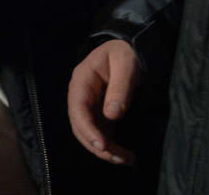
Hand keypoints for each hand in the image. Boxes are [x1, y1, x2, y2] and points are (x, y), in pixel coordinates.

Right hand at [68, 39, 139, 164]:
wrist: (130, 49)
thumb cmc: (126, 53)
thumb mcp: (126, 65)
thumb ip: (120, 88)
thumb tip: (112, 116)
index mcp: (82, 80)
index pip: (78, 109)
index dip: (87, 129)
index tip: (102, 145)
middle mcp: (81, 95)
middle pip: (81, 126)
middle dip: (98, 146)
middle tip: (121, 158)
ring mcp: (89, 106)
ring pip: (89, 134)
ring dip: (105, 150)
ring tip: (127, 160)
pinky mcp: (98, 113)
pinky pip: (99, 133)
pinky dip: (110, 146)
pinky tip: (124, 154)